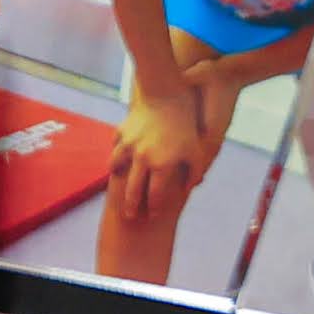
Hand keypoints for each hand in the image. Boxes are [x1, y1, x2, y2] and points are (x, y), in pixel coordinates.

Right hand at [112, 70, 216, 202]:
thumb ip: (194, 174)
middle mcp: (142, 159)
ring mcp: (128, 146)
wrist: (164, 97)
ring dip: (119, 180)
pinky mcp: (120, 133)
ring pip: (116, 168)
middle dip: (131, 206)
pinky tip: (120, 161)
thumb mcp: (197, 152)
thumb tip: (189, 189)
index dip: (154, 208)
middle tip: (129, 216)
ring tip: (120, 187)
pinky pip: (115, 149)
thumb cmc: (184, 127)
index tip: (153, 215)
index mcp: (162, 166)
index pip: (156, 195)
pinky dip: (117, 157)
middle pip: (133, 189)